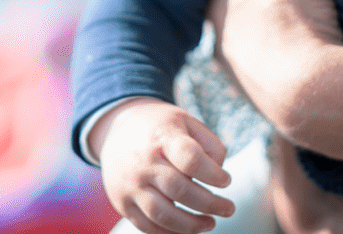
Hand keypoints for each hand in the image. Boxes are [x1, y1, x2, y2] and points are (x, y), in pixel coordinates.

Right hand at [93, 98, 235, 233]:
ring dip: (192, 225)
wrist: (114, 132)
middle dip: (210, 204)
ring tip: (210, 223)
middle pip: (180, 190)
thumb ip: (209, 144)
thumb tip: (219, 172)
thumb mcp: (185, 121)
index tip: (225, 180)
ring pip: (163, 214)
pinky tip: (188, 229)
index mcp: (163, 137)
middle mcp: (144, 162)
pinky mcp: (122, 203)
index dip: (213, 174)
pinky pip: (148, 226)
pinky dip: (170, 233)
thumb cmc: (159, 129)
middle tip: (228, 209)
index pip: (191, 159)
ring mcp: (131, 185)